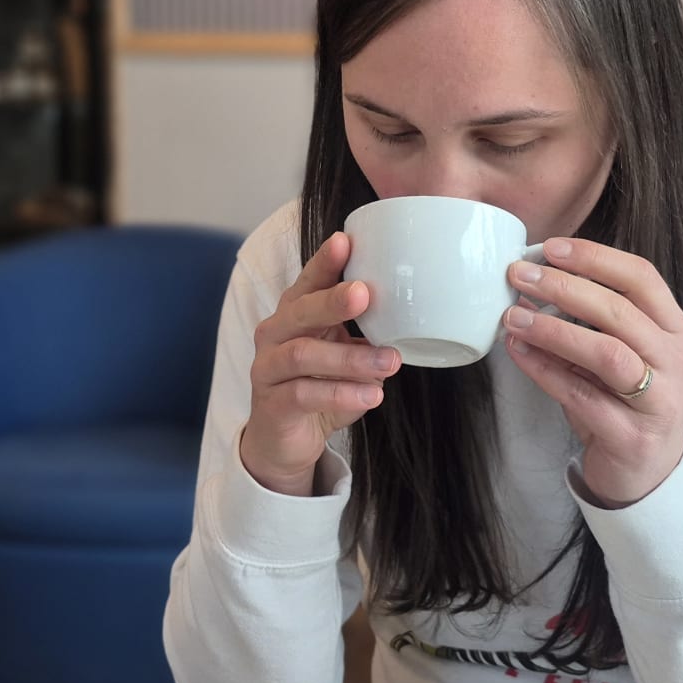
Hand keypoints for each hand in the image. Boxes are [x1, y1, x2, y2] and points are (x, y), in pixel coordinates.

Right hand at [241, 231, 398, 496]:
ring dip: (350, 357)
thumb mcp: (342, 353)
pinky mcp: (272, 404)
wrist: (285, 441)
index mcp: (293, 314)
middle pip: (299, 311)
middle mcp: (274, 334)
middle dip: (332, 301)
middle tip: (365, 294)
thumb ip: (365, 333)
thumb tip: (414, 314)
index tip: (346, 241)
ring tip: (391, 363)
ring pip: (303, 354)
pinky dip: (341, 393)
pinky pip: (304, 394)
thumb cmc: (318, 385)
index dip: (324, 262)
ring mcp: (268, 368)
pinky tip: (372, 396)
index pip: (307, 281)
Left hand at [503, 238, 682, 507]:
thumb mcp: (613, 349)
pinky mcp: (632, 437)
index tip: (550, 248)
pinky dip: (544, 370)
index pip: (642, 278)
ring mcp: (659, 402)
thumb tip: (529, 279)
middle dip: (565, 288)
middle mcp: (675, 362)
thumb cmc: (620, 397)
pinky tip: (517, 351)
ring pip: (607, 354)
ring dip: (553, 330)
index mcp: (674, 330)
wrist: (642, 470)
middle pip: (621, 313)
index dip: (595, 258)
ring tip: (513, 316)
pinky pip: (581, 396)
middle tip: (519, 275)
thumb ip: (585, 317)